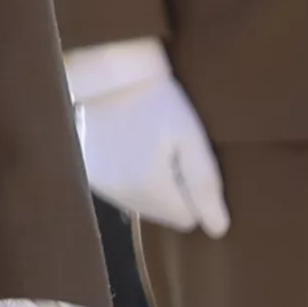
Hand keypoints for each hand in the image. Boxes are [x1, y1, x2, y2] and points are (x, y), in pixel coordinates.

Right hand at [70, 40, 230, 234]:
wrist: (110, 77)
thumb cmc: (159, 103)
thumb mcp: (192, 138)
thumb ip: (205, 185)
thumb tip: (218, 230)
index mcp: (151, 189)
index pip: (186, 219)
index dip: (193, 194)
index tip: (186, 163)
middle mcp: (122, 196)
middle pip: (162, 214)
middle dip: (172, 192)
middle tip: (169, 154)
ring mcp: (102, 187)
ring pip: (142, 205)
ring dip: (150, 186)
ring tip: (149, 150)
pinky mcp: (89, 175)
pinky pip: (121, 192)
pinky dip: (129, 178)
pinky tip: (129, 151)